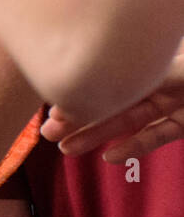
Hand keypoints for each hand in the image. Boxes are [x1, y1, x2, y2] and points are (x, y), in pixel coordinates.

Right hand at [41, 44, 183, 160]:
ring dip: (95, 136)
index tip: (53, 111)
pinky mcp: (182, 125)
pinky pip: (154, 137)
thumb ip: (135, 67)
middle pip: (109, 102)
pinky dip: (132, 147)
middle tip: (47, 133)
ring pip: (125, 122)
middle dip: (78, 118)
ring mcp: (168, 104)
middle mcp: (153, 81)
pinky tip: (109, 157)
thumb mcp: (167, 64)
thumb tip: (92, 64)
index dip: (79, 94)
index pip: (104, 78)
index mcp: (146, 59)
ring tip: (66, 149)